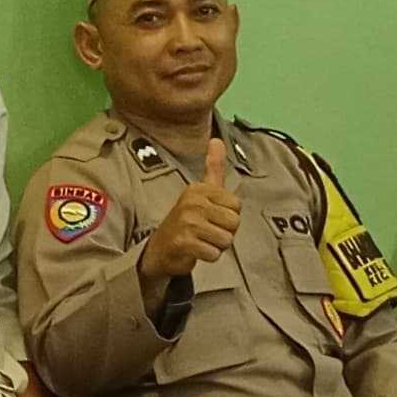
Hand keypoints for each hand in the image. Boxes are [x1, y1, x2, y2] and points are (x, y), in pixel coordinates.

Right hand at [138, 139, 245, 281]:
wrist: (160, 249)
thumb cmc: (186, 221)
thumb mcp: (201, 191)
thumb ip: (213, 167)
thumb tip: (216, 140)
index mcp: (199, 189)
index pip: (236, 206)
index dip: (228, 217)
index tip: (211, 217)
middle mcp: (192, 202)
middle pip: (234, 223)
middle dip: (224, 232)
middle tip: (206, 232)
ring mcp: (186, 222)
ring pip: (226, 240)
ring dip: (216, 246)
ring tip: (201, 240)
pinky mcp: (183, 242)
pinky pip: (214, 253)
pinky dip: (208, 256)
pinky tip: (195, 250)